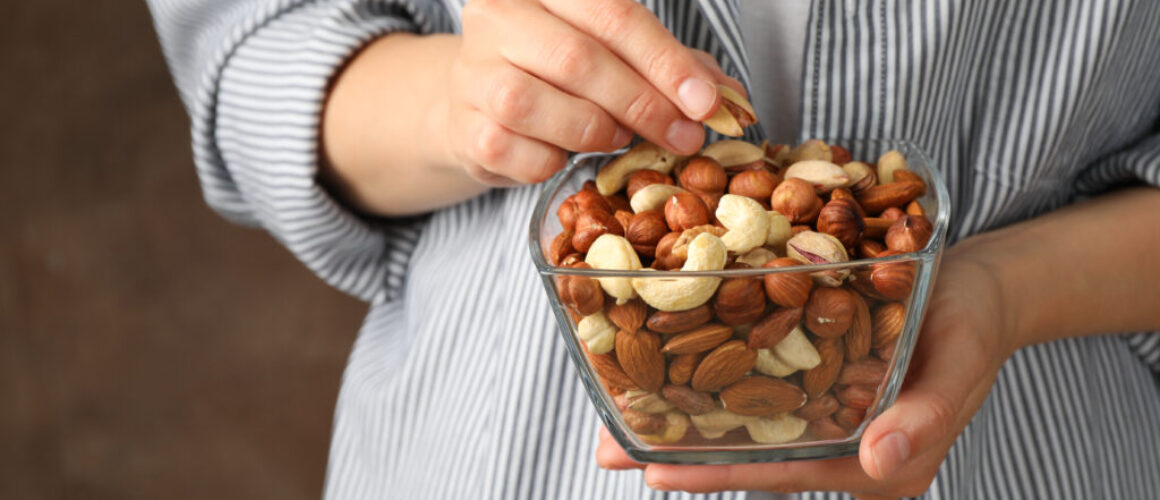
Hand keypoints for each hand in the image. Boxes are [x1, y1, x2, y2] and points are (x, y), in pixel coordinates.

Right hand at [440, 0, 744, 185]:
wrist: (477, 101)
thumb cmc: (555, 70)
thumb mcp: (615, 52)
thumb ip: (670, 65)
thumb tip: (731, 98)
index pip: (614, 14)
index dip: (666, 62)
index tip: (707, 102)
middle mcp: (498, 18)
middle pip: (580, 60)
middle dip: (644, 104)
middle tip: (684, 135)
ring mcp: (474, 73)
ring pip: (542, 106)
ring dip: (596, 131)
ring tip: (618, 137)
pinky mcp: (465, 128)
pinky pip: (523, 154)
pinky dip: (557, 162)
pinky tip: (565, 152)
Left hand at [595, 245, 1018, 497]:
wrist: (980, 283)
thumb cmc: (974, 319)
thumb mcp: (961, 360)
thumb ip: (927, 416)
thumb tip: (881, 462)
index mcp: (878, 460)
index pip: (784, 472)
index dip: (720, 471)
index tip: (658, 469)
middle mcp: (844, 447)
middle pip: (751, 455)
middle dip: (680, 453)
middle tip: (609, 451)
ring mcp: (828, 416)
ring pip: (745, 425)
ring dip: (683, 419)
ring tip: (614, 417)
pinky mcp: (817, 381)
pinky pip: (758, 389)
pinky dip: (711, 381)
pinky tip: (666, 365)